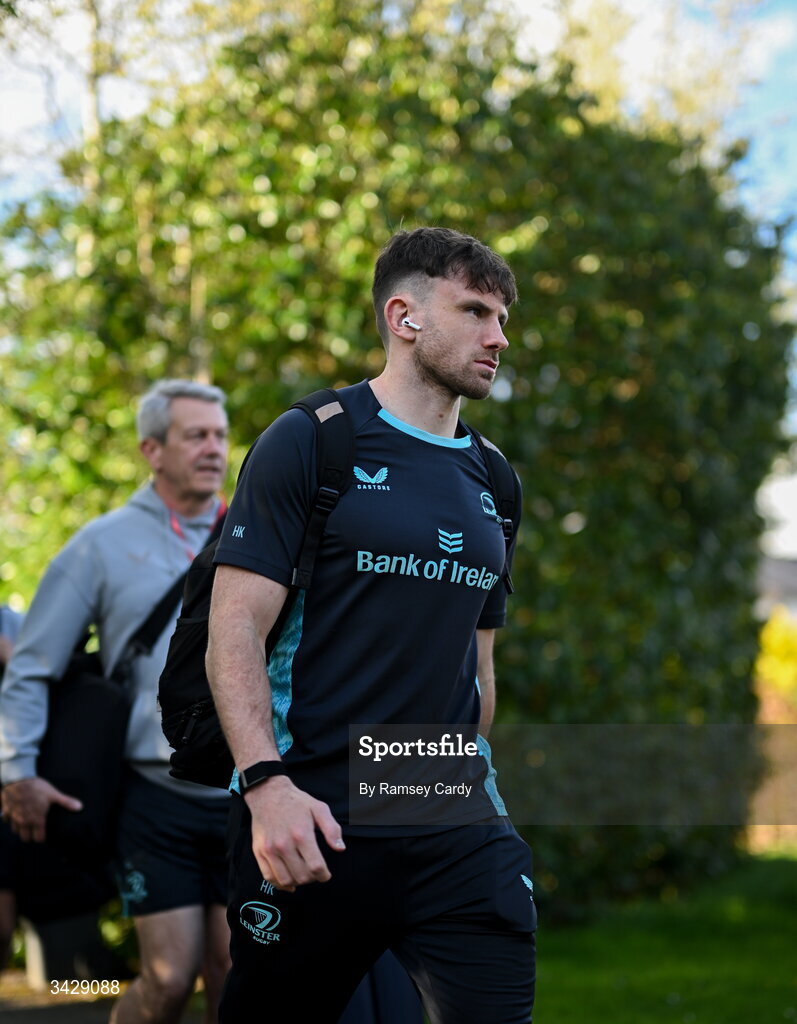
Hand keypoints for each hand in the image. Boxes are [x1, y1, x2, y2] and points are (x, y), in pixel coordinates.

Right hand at [0, 777, 82, 842]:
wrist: (18, 779)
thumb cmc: (36, 787)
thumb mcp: (53, 794)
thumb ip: (66, 802)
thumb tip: (79, 807)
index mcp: (36, 820)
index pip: (38, 838)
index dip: (42, 838)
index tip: (44, 835)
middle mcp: (24, 822)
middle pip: (25, 838)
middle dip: (30, 836)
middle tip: (34, 831)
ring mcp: (13, 817)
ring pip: (15, 831)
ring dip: (20, 829)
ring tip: (26, 824)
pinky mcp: (6, 811)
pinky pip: (7, 820)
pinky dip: (10, 819)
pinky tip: (15, 814)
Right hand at [245, 775, 344, 890]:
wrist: (268, 793)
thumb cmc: (296, 802)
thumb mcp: (319, 808)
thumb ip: (332, 829)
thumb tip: (340, 848)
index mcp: (301, 834)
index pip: (316, 867)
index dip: (324, 875)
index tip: (326, 875)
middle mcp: (284, 845)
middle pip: (302, 876)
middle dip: (313, 878)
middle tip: (315, 872)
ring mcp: (270, 850)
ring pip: (285, 880)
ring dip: (298, 882)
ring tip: (303, 875)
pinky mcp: (259, 852)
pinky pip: (269, 877)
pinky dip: (280, 884)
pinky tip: (289, 882)